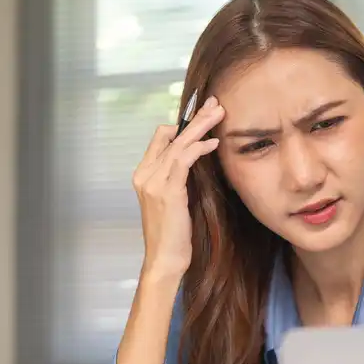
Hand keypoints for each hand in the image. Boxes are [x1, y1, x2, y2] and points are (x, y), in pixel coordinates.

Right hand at [131, 96, 224, 279]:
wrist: (164, 259)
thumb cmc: (172, 234)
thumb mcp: (172, 200)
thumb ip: (177, 178)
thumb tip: (195, 159)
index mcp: (143, 174)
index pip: (160, 138)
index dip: (181, 124)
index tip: (203, 115)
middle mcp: (144, 174)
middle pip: (170, 135)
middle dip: (195, 117)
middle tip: (215, 103)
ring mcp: (154, 182)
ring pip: (179, 143)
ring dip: (201, 126)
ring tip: (219, 114)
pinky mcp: (167, 191)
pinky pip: (184, 160)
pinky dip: (199, 148)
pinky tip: (213, 144)